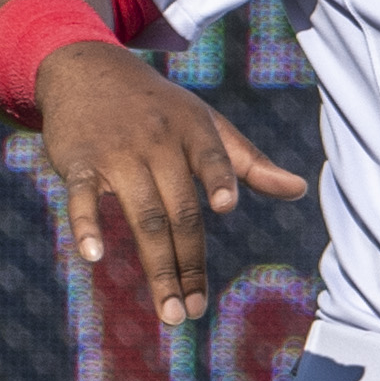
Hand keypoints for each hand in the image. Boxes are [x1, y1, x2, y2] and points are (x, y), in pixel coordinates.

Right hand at [39, 44, 308, 324]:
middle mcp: (156, 143)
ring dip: (158, 267)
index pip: (211, 157)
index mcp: (193, 132)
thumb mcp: (205, 125)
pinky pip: (83, 197)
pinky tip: (94, 256)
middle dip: (189, 264)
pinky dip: (86, 225)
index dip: (218, 179)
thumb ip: (248, 162)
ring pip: (143, 216)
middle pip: (179, 210)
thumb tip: (300, 190)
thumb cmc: (159, 108)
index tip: (225, 207)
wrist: (86, 69)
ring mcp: (117, 154)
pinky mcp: (79, 163)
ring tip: (171, 311)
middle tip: (195, 311)